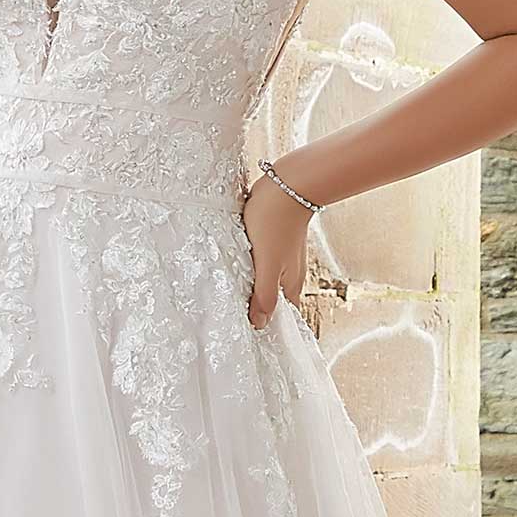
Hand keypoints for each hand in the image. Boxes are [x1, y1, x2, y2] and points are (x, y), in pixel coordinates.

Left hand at [242, 169, 315, 330]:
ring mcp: (281, 260)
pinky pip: (259, 266)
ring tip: (226, 295)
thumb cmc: (275, 224)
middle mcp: (289, 276)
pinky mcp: (272, 246)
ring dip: (248, 289)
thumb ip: (264, 295)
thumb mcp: (267, 264)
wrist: (287, 185)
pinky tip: (234, 268)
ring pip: (264, 283)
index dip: (263, 325)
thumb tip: (259, 324)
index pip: (279, 317)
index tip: (242, 332)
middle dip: (253, 309)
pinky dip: (248, 271)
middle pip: (270, 302)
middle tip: (228, 316)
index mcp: (290, 286)